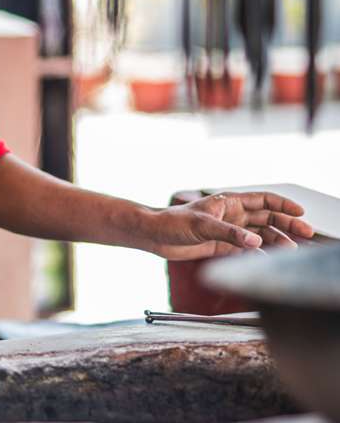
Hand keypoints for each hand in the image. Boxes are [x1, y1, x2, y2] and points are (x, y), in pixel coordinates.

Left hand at [143, 191, 313, 260]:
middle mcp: (231, 215)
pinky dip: (259, 253)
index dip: (283, 205)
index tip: (300, 213)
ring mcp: (228, 231)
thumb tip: (255, 242)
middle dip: (287, 225)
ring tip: (291, 250)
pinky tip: (268, 259)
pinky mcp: (221, 246)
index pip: (263, 200)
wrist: (154, 235)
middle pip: (266, 218)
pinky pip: (246, 249)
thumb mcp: (202, 225)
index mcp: (228, 202)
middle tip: (306, 234)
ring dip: (276, 241)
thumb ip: (230, 234)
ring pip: (259, 235)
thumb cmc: (172, 222)